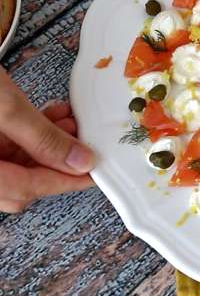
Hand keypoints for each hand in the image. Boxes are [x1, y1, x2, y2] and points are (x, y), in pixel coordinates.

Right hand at [0, 68, 94, 212]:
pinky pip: (3, 147)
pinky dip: (28, 135)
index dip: (65, 182)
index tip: (94, 174)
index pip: (27, 189)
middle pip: (20, 184)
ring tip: (69, 121)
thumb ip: (42, 138)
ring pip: (14, 165)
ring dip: (46, 146)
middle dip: (56, 162)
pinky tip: (49, 115)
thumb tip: (79, 162)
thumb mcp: (3, 106)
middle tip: (83, 144)